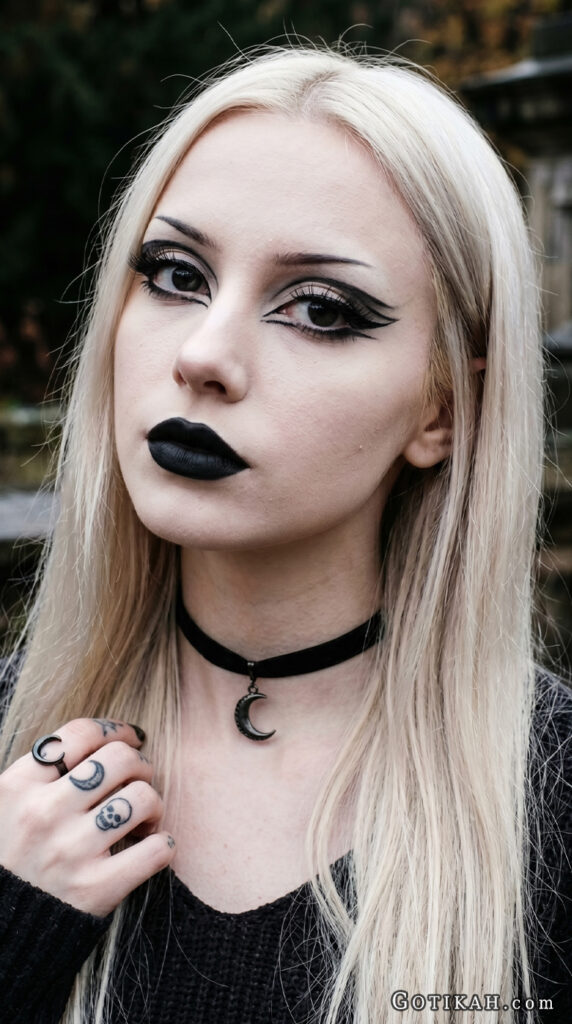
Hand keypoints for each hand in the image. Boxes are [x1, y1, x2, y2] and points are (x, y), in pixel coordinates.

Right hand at [0, 718, 175, 915]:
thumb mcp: (4, 805)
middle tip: (138, 781)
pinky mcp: (95, 889)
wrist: (0, 928)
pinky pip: (156, 850)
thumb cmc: (9, 857)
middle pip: (120, 759)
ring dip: (153, 804)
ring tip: (144, 817)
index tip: (131, 738)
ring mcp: (70, 851)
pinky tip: (151, 845)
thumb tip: (101, 739)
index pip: (82, 733)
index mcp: (18, 786)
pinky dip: (164, 844)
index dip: (117, 730)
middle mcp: (43, 813)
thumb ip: (40, 772)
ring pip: (142, 799)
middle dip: (140, 765)